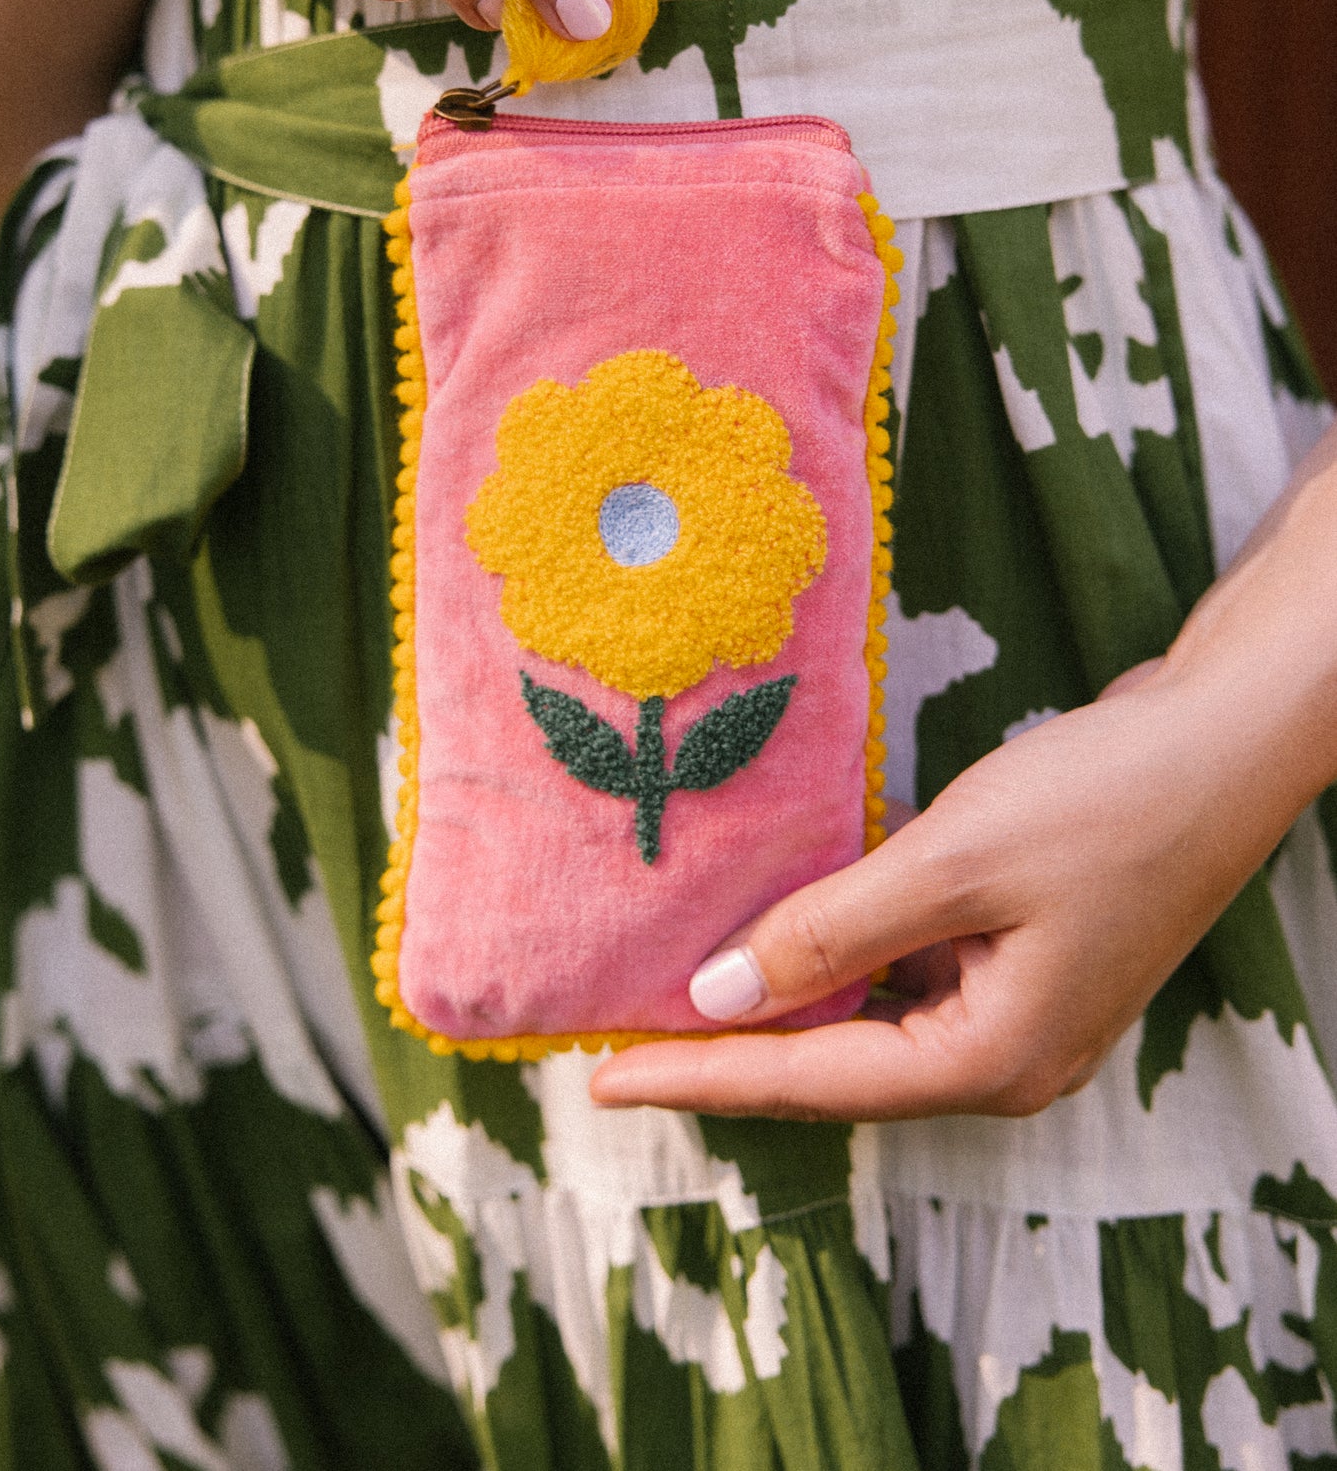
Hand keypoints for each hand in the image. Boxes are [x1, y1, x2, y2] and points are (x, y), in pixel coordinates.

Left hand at [590, 655, 1309, 1121]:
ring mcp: (1019, 1009)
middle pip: (837, 1069)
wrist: (1225, 740)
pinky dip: (836, 959)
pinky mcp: (1023, 956)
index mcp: (992, 1059)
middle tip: (617, 1046)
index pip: (811, 1082)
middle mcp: (1004, 1056)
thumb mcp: (950, 863)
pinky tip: (779, 933)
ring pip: (869, 1024)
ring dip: (778, 1006)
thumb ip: (828, 933)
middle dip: (730, 1057)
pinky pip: (905, 978)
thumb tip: (715, 998)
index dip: (700, 1078)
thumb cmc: (1104, 800)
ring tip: (674, 997)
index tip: (598, 1080)